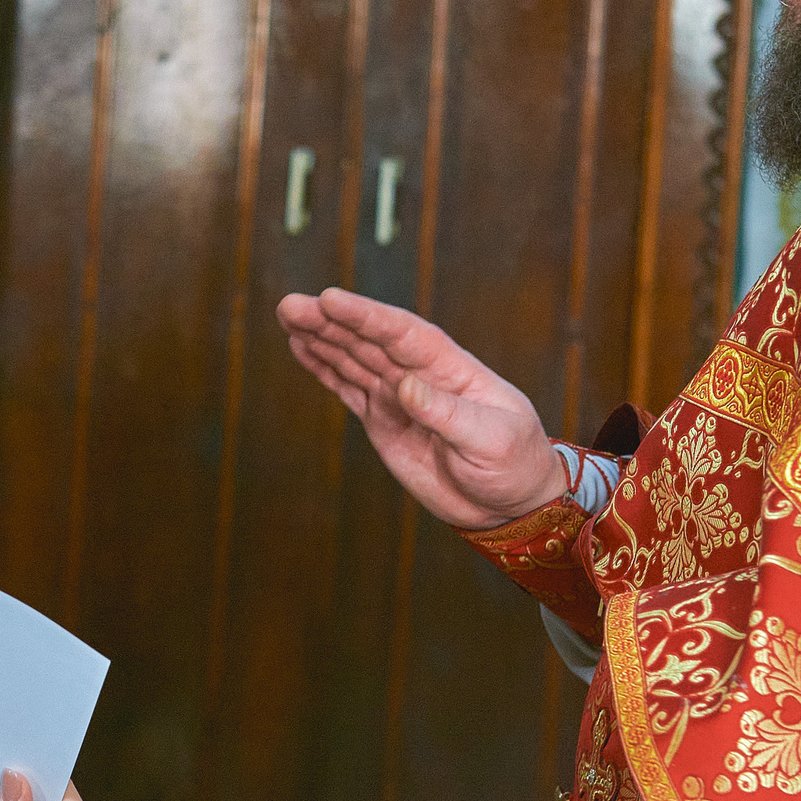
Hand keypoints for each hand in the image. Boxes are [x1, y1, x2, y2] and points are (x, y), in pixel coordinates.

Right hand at [277, 287, 564, 529]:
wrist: (510, 500)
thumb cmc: (512, 464)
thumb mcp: (489, 440)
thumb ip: (446, 413)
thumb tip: (405, 385)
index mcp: (450, 369)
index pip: (403, 334)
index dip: (365, 316)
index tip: (330, 300)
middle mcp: (420, 375)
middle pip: (369, 340)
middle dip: (330, 321)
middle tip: (291, 305)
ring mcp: (399, 396)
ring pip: (353, 359)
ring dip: (320, 337)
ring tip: (288, 314)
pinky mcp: (384, 420)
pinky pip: (348, 387)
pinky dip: (324, 368)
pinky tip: (302, 347)